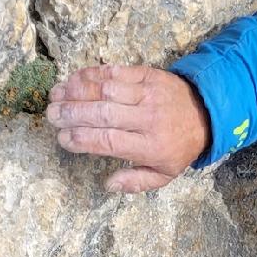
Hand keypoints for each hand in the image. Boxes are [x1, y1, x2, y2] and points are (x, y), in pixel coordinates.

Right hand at [46, 65, 210, 193]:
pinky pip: (115, 72)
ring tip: (55, 95)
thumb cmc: (179, 147)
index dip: (82, 139)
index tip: (62, 138)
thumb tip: (108, 184)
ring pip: (106, 90)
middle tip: (51, 115)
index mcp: (151, 147)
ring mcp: (147, 94)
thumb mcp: (165, 175)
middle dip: (72, 114)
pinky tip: (73, 79)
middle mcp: (148, 119)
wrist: (206, 113)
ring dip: (76, 91)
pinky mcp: (147, 74)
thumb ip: (136, 182)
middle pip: (103, 114)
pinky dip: (91, 74)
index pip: (109, 141)